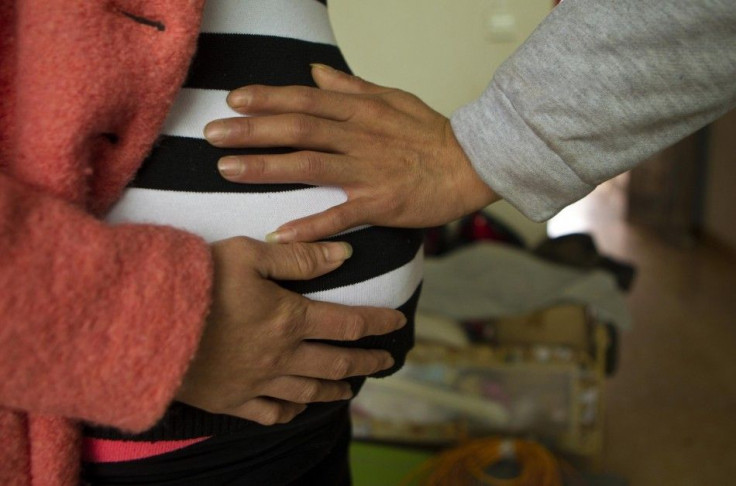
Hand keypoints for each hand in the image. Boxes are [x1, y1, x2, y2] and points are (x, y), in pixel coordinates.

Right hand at [176, 236, 404, 425]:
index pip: (348, 323)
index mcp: (289, 319)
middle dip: (366, 361)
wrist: (142, 325)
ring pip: (309, 392)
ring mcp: (256, 383)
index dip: (378, 323)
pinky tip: (297, 409)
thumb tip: (344, 254)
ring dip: (336, 389)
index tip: (399, 324)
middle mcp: (280, 356)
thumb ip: (298, 256)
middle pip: (336, 362)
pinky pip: (269, 413)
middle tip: (387, 361)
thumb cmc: (195, 282)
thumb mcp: (248, 255)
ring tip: (351, 387)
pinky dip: (289, 412)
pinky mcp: (230, 400)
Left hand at [204, 64, 499, 242]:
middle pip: (297, 129)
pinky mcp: (380, 203)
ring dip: (266, 167)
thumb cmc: (432, 134)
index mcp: (360, 111)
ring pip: (309, 165)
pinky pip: (340, 214)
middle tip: (212, 133)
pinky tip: (280, 232)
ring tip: (227, 169)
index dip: (267, 98)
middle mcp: (358, 137)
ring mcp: (367, 171)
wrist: (472, 164)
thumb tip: (315, 72)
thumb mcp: (392, 99)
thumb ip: (351, 88)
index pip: (305, 99)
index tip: (234, 100)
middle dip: (251, 130)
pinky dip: (310, 224)